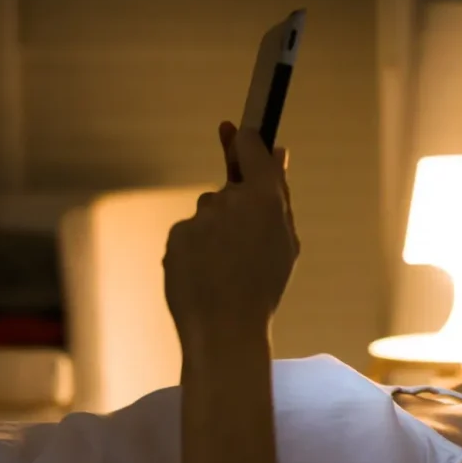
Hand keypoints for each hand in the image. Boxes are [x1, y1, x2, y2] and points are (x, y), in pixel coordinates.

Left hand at [163, 122, 297, 340]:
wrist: (224, 329)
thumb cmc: (263, 287)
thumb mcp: (285, 240)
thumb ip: (279, 193)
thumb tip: (277, 151)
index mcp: (264, 198)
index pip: (251, 147)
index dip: (247, 141)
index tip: (240, 133)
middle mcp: (228, 200)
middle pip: (229, 190)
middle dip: (236, 207)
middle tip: (247, 243)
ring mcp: (199, 218)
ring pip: (208, 215)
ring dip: (216, 233)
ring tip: (229, 271)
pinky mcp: (175, 236)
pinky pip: (189, 235)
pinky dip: (196, 251)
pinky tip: (207, 276)